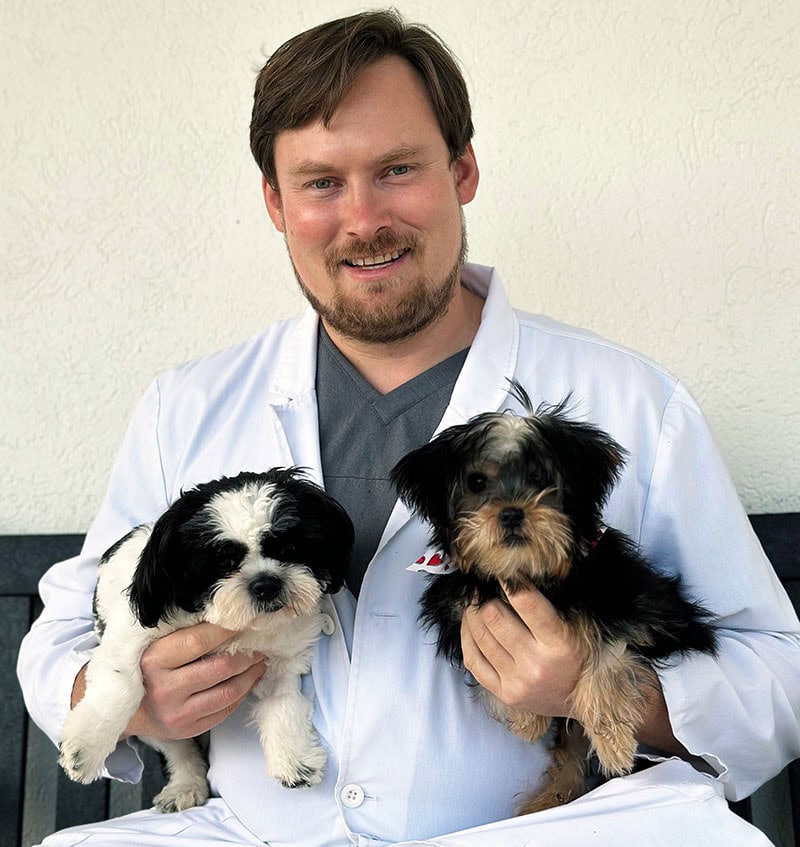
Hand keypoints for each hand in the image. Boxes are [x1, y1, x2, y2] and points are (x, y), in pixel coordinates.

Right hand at [71, 623, 266, 740]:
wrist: (124, 710)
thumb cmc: (144, 668)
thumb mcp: (155, 645)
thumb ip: (184, 632)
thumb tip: (226, 617)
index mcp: (154, 660)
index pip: (199, 641)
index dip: (227, 629)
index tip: (245, 619)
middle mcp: (165, 689)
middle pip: (220, 667)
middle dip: (246, 653)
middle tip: (259, 641)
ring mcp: (177, 713)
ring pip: (228, 692)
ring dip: (250, 674)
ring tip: (259, 660)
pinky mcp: (188, 729)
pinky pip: (225, 710)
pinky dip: (241, 693)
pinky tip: (247, 680)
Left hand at [460, 583, 584, 717]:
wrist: (576, 700)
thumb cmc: (576, 656)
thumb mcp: (574, 628)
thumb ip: (547, 605)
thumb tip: (514, 576)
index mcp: (559, 643)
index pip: (526, 603)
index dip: (510, 582)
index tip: (502, 571)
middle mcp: (536, 664)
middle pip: (494, 617)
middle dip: (485, 597)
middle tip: (482, 588)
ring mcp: (517, 681)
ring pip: (480, 636)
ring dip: (472, 614)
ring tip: (473, 603)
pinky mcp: (503, 693)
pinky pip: (472, 660)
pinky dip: (466, 637)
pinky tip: (468, 625)